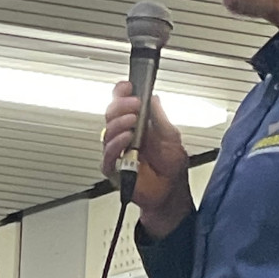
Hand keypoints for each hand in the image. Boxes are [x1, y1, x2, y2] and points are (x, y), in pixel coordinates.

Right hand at [101, 81, 192, 236]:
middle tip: (135, 104)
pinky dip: (116, 144)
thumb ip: (160, 117)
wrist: (171, 191)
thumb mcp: (171, 136)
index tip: (128, 86)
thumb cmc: (170, 167)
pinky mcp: (113, 168)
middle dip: (121, 105)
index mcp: (136, 125)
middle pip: (110, 114)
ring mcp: (117, 152)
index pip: (121, 104)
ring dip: (119, 123)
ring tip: (133, 121)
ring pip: (107, 132)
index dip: (121, 93)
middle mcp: (123, 136)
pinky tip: (127, 138)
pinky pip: (107, 155)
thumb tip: (153, 98)